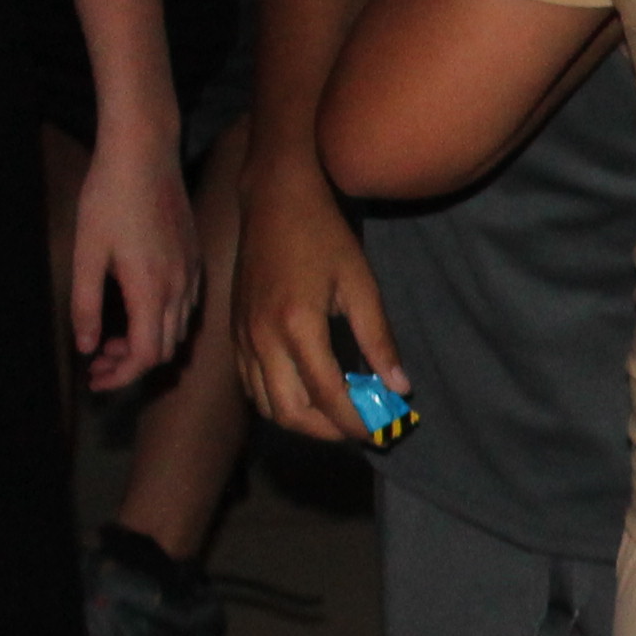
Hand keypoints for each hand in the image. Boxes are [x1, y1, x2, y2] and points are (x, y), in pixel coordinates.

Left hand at [72, 130, 201, 389]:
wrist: (145, 153)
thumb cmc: (109, 198)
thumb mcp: (86, 253)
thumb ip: (85, 305)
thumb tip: (87, 347)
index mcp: (151, 290)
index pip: (146, 355)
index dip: (121, 376)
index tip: (95, 380)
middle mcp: (180, 288)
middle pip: (165, 349)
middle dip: (131, 364)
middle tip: (97, 361)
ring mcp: (192, 273)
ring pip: (177, 329)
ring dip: (147, 343)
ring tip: (112, 336)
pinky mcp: (194, 259)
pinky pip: (185, 307)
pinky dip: (162, 321)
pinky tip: (136, 308)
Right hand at [231, 148, 402, 440]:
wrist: (273, 201)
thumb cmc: (323, 236)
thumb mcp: (362, 285)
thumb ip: (379, 340)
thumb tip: (400, 388)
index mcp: (296, 326)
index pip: (327, 396)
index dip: (355, 423)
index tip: (381, 434)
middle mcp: (262, 338)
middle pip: (290, 412)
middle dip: (329, 432)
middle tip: (362, 430)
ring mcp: (243, 337)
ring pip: (267, 405)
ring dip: (303, 422)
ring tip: (340, 418)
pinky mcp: (236, 333)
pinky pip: (252, 385)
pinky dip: (280, 402)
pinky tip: (310, 396)